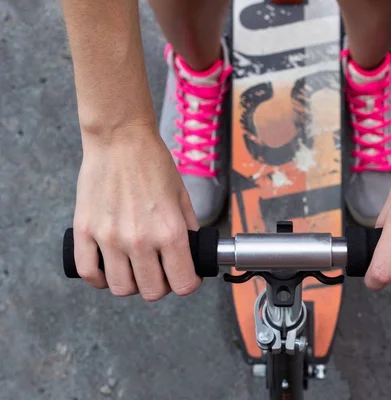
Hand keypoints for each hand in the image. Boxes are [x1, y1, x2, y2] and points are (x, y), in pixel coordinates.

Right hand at [73, 123, 200, 300]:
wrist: (120, 140)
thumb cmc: (153, 164)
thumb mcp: (182, 197)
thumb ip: (188, 229)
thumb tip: (192, 254)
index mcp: (169, 231)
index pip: (182, 283)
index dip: (187, 283)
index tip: (185, 277)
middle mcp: (140, 240)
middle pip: (151, 292)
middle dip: (160, 286)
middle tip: (160, 272)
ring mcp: (109, 238)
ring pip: (121, 288)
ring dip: (131, 284)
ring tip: (135, 268)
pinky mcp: (85, 231)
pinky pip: (88, 272)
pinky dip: (99, 278)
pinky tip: (108, 268)